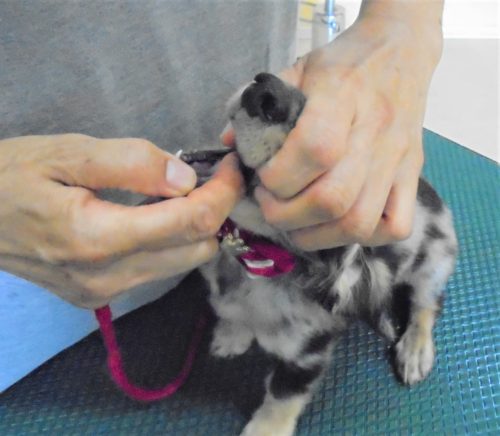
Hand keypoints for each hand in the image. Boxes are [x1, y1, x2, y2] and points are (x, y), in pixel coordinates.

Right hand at [0, 134, 242, 307]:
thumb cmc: (9, 176)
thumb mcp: (66, 153)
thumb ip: (131, 163)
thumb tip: (187, 177)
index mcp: (98, 239)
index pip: (191, 222)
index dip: (223, 192)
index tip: (232, 167)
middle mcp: (107, 278)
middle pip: (196, 250)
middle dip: (214, 211)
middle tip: (208, 176)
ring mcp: (103, 293)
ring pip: (182, 264)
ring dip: (193, 229)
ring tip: (178, 193)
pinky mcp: (97, 297)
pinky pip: (157, 271)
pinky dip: (169, 243)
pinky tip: (152, 217)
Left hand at [227, 3, 442, 249]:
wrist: (400, 49)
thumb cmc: (343, 63)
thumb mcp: (296, 69)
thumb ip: (259, 105)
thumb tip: (228, 144)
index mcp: (341, 95)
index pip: (315, 150)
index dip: (280, 177)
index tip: (262, 178)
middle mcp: (375, 130)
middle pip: (333, 199)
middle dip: (287, 216)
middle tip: (271, 204)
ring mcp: (398, 158)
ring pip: (360, 222)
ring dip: (317, 235)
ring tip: (296, 222)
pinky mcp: (414, 175)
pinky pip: (396, 227)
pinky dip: (363, 237)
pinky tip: (337, 222)